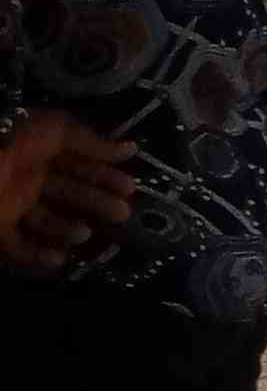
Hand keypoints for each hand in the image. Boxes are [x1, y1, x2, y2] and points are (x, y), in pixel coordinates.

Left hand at [0, 112, 140, 274]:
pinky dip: (39, 255)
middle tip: (123, 213)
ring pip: (47, 221)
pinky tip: (59, 258)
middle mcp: (27, 177)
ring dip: (70, 230)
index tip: (131, 186)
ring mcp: (11, 205)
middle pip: (68, 192)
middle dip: (96, 202)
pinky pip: (20, 246)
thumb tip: (129, 149)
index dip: (105, 174)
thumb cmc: (11, 148)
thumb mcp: (52, 131)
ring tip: (85, 234)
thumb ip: (90, 141)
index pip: (78, 163)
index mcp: (38, 150)